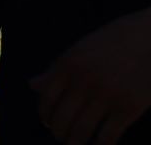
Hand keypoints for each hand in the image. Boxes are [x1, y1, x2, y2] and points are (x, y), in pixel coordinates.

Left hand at [31, 10, 150, 143]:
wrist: (148, 38)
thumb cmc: (112, 43)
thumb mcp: (80, 49)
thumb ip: (57, 69)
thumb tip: (32, 85)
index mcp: (69, 62)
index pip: (47, 97)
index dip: (45, 114)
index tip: (47, 121)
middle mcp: (84, 80)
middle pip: (61, 119)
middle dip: (59, 132)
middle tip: (62, 136)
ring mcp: (106, 95)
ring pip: (81, 132)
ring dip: (75, 142)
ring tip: (76, 143)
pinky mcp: (127, 108)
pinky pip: (106, 138)